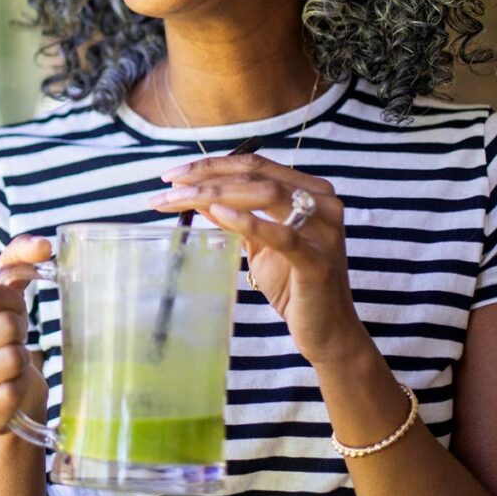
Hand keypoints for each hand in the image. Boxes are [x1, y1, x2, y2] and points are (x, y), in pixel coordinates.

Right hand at [0, 235, 51, 438]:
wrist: (2, 397)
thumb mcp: (2, 293)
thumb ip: (18, 257)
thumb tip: (45, 246)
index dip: (13, 300)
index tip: (11, 311)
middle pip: (4, 326)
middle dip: (19, 328)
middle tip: (13, 339)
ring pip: (12, 359)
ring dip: (22, 358)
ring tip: (11, 363)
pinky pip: (14, 393)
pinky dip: (22, 387)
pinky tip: (10, 390)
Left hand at [149, 152, 363, 366]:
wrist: (327, 331)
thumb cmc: (293, 285)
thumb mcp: (259, 244)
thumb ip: (235, 216)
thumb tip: (198, 195)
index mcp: (310, 190)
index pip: (256, 164)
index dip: (213, 165)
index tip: (174, 175)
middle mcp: (322, 202)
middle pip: (256, 174)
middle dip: (207, 177)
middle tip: (169, 185)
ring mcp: (324, 229)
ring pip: (266, 194)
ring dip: (216, 193)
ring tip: (181, 199)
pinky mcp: (318, 260)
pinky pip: (281, 235)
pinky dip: (247, 221)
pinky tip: (217, 213)